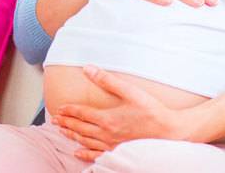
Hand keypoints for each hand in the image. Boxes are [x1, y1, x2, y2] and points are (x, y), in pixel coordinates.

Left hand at [51, 65, 202, 161]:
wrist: (170, 132)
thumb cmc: (152, 111)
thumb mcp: (130, 91)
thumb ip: (108, 80)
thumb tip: (88, 69)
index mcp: (107, 118)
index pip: (82, 113)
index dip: (69, 110)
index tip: (59, 108)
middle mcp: (106, 134)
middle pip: (80, 128)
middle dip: (66, 123)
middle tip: (54, 120)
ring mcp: (111, 146)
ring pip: (85, 141)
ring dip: (72, 136)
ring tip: (62, 131)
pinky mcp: (118, 153)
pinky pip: (97, 155)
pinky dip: (85, 153)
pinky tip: (77, 152)